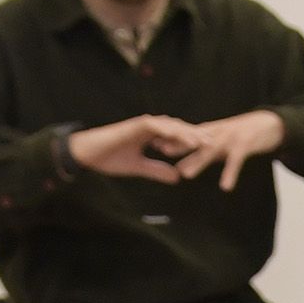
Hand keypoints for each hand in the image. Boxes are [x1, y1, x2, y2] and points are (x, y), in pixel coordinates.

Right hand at [63, 114, 201, 183]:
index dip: (192, 142)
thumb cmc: (108, 158)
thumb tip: (177, 178)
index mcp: (151, 135)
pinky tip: (181, 137)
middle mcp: (149, 127)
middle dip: (196, 135)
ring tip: (204, 141)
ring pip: (171, 125)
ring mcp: (142, 124)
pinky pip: (156, 126)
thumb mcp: (138, 168)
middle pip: (178, 128)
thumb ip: (157, 170)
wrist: (87, 154)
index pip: (177, 136)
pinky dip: (169, 131)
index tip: (209, 150)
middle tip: (215, 143)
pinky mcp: (134, 125)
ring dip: (187, 132)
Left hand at [165, 108, 284, 190]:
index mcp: (212, 132)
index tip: (152, 142)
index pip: (188, 135)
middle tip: (161, 151)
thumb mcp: (222, 141)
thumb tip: (184, 166)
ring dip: (198, 162)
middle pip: (195, 141)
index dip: (171, 138)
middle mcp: (218, 134)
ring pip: (211, 150)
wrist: (271, 124)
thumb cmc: (245, 134)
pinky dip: (230, 173)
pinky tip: (225, 187)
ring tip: (185, 174)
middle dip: (178, 146)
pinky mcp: (245, 146)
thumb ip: (205, 151)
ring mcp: (231, 139)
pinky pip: (236, 161)